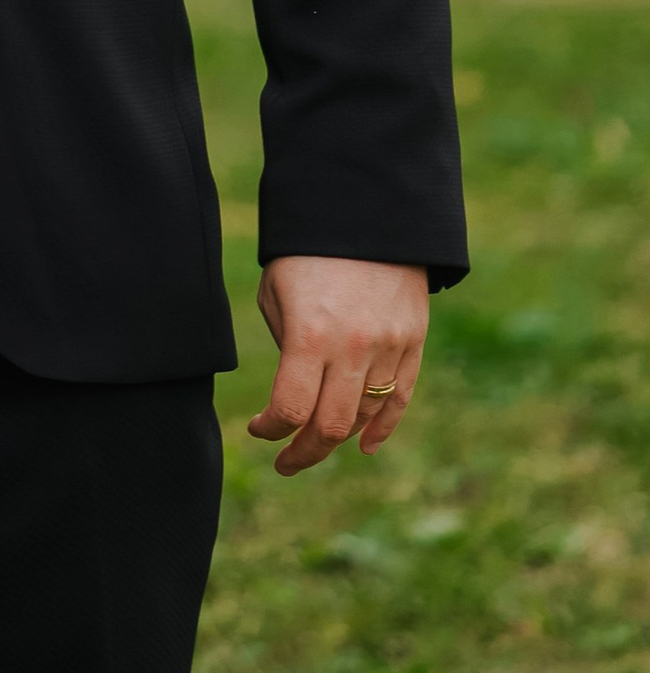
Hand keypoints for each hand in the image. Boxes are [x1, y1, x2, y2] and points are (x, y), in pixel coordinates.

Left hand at [246, 255, 428, 473]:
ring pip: (366, 416)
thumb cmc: (307, 249)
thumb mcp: (277, 291)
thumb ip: (286, 345)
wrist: (367, 210)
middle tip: (285, 462)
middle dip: (304, 453)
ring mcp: (389, 348)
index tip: (259, 431)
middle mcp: (353, 349)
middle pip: (330, 427)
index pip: (291, 410)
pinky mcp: (413, 342)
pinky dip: (383, 427)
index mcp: (309, 336)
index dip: (272, 431)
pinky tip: (365, 444)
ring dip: (338, 439)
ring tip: (316, 445)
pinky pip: (401, 398)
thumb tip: (293, 390)